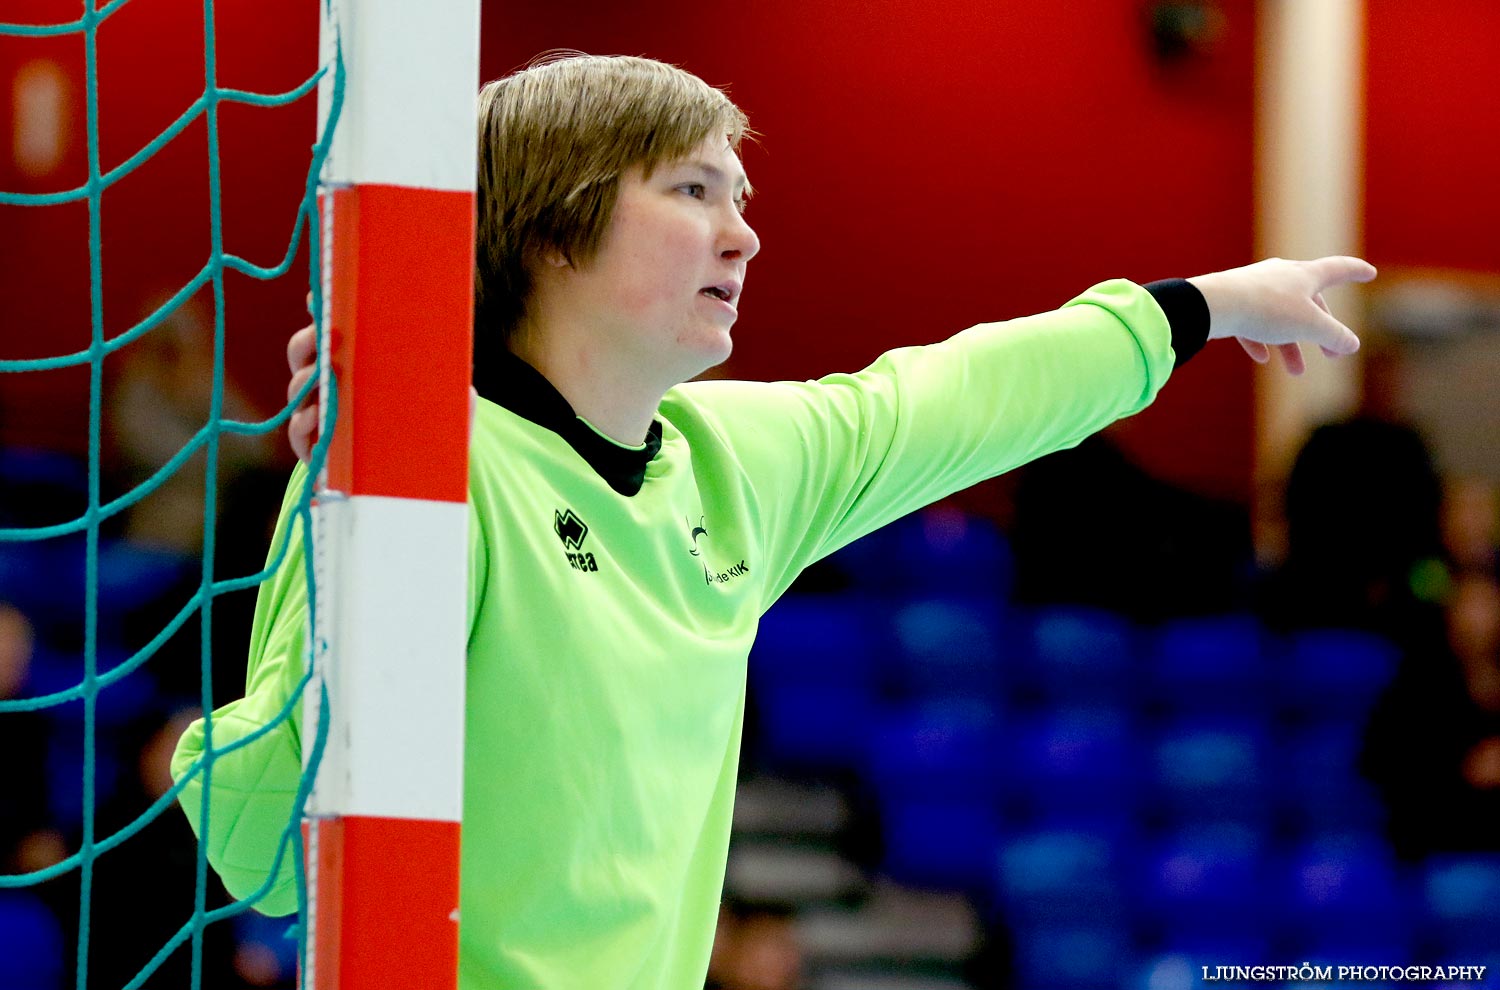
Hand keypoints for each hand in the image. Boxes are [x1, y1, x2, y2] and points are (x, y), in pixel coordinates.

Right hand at [285, 296, 479, 466]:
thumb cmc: (432, 441)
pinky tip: (316, 416)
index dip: (322, 311)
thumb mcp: (448, 410)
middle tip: (324, 337)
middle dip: (309, 341)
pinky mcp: (317, 451)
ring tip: (322, 379)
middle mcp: (334, 387)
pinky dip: (303, 422)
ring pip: (298, 387)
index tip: (317, 297)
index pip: (333, 332)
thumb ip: (456, 392)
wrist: (420, 493)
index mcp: (359, 368)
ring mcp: (321, 417)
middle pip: (304, 353)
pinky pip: (298, 432)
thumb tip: (464, 375)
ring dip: (305, 379)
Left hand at [1187, 256, 1376, 374]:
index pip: (1338, 269)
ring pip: (1281, 317)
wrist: (1215, 305)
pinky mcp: (1234, 302)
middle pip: (1310, 303)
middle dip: (1322, 330)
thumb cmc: (1267, 309)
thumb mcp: (1309, 326)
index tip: (1368, 273)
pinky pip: (1252, 322)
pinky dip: (1260, 340)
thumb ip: (1334, 335)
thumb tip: (1351, 345)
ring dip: (1291, 345)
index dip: (1356, 272)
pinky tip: (1262, 358)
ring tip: (1296, 372)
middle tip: (1333, 355)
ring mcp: (1256, 287)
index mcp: (1305, 274)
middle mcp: (1281, 275)